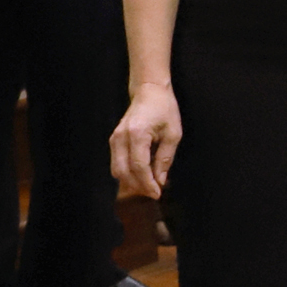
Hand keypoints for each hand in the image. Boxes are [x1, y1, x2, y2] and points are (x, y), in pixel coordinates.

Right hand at [110, 82, 183, 197]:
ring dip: (131, 182)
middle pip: (123, 171)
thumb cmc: (164, 110)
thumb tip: (160, 180)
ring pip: (117, 169)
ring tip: (148, 187)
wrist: (149, 92)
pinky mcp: (113, 140)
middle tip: (154, 194)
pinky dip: (127, 173)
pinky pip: (117, 163)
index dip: (147, 183)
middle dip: (138, 186)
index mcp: (137, 134)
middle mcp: (120, 138)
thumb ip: (165, 158)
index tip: (157, 194)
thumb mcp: (173, 134)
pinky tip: (141, 176)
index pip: (139, 166)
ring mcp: (114, 139)